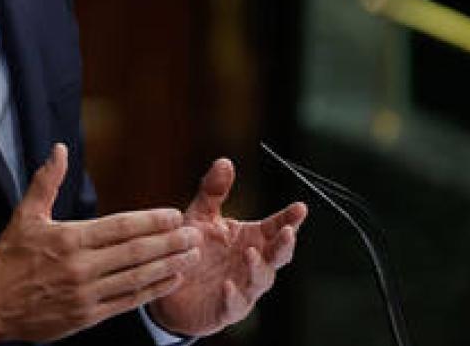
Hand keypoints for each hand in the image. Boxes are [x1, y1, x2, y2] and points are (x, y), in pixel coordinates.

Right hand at [0, 144, 202, 345]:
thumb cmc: (8, 258)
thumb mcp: (25, 216)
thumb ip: (47, 181)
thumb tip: (60, 148)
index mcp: (69, 239)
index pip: (120, 227)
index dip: (151, 221)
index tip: (175, 215)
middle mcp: (80, 267)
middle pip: (135, 252)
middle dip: (169, 242)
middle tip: (194, 234)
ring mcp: (85, 294)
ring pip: (136, 278)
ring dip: (168, 266)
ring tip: (191, 255)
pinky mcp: (86, 316)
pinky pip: (126, 302)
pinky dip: (152, 292)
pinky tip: (171, 279)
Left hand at [147, 158, 307, 337]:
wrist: (169, 288)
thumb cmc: (192, 250)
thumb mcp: (199, 216)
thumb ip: (213, 191)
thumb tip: (226, 161)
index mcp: (251, 239)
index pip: (276, 227)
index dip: (289, 218)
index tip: (300, 207)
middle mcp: (252, 263)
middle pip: (278, 255)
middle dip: (285, 244)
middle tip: (288, 232)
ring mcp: (243, 288)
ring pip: (260, 280)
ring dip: (258, 267)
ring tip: (250, 253)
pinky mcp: (225, 310)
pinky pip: (233, 305)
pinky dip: (233, 296)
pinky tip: (227, 286)